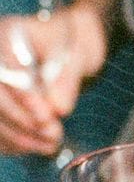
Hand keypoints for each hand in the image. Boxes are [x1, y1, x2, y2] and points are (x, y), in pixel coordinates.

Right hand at [0, 2, 106, 157]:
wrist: (65, 50)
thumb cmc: (71, 48)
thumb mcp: (78, 56)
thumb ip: (67, 79)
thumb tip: (58, 109)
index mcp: (8, 35)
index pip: (8, 69)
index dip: (24, 96)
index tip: (46, 116)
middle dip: (22, 120)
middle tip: (53, 135)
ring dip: (18, 137)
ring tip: (50, 145)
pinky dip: (11, 142)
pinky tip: (34, 147)